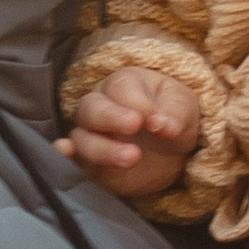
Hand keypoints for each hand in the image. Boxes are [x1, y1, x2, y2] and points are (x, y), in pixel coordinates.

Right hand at [59, 64, 200, 198]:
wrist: (171, 152)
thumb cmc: (173, 117)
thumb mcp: (183, 109)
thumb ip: (175, 113)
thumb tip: (164, 125)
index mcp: (124, 85)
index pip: (121, 87)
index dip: (138, 102)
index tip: (158, 119)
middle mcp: (101, 106)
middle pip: (92, 107)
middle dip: (112, 118)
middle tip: (135, 127)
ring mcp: (92, 135)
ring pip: (82, 137)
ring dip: (102, 148)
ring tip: (132, 158)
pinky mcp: (89, 163)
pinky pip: (72, 159)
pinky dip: (65, 157)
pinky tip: (65, 153)